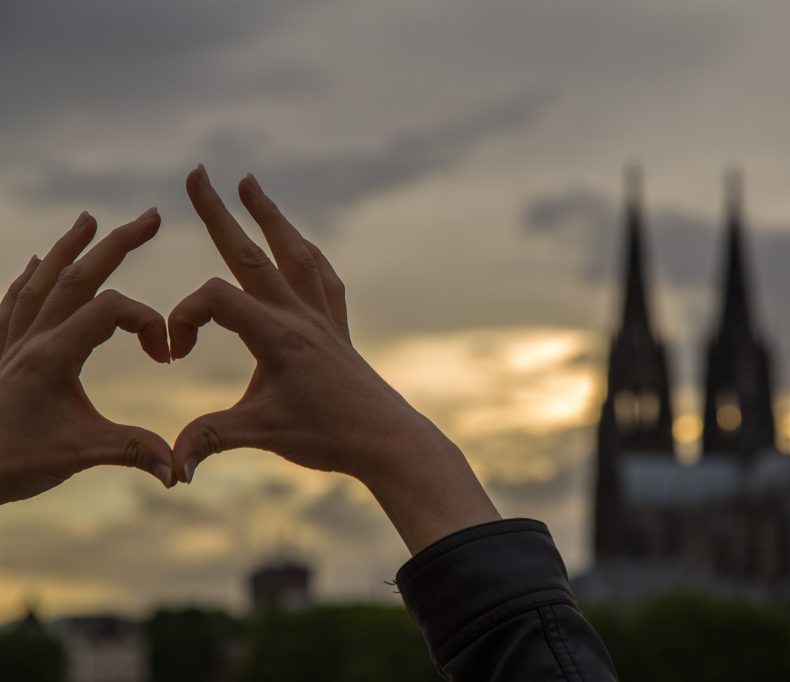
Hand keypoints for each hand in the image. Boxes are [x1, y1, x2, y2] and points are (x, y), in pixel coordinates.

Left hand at [0, 209, 173, 503]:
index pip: (112, 310)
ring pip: (41, 280)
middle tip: (151, 217)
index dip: (150, 323)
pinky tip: (33, 262)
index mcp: (54, 354)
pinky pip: (10, 304)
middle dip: (117, 243)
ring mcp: (10, 344)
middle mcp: (30, 339)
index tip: (167, 357)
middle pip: (78, 276)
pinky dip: (26, 278)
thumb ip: (134, 452)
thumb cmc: (10, 463)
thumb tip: (179, 469)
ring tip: (87, 219)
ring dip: (69, 247)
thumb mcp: (79, 456)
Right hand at [169, 166, 498, 551]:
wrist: (387, 440)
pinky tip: (301, 245)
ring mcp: (323, 317)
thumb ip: (210, 441)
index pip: (215, 299)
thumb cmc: (328, 437)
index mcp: (277, 335)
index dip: (183, 319)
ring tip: (251, 183)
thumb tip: (170, 470)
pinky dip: (307, 254)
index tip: (174, 355)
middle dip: (219, 211)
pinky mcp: (337, 327)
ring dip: (269, 216)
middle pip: (252, 252)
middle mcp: (301, 315)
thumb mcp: (262, 435)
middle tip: (197, 171)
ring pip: (294, 252)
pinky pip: (323, 278)